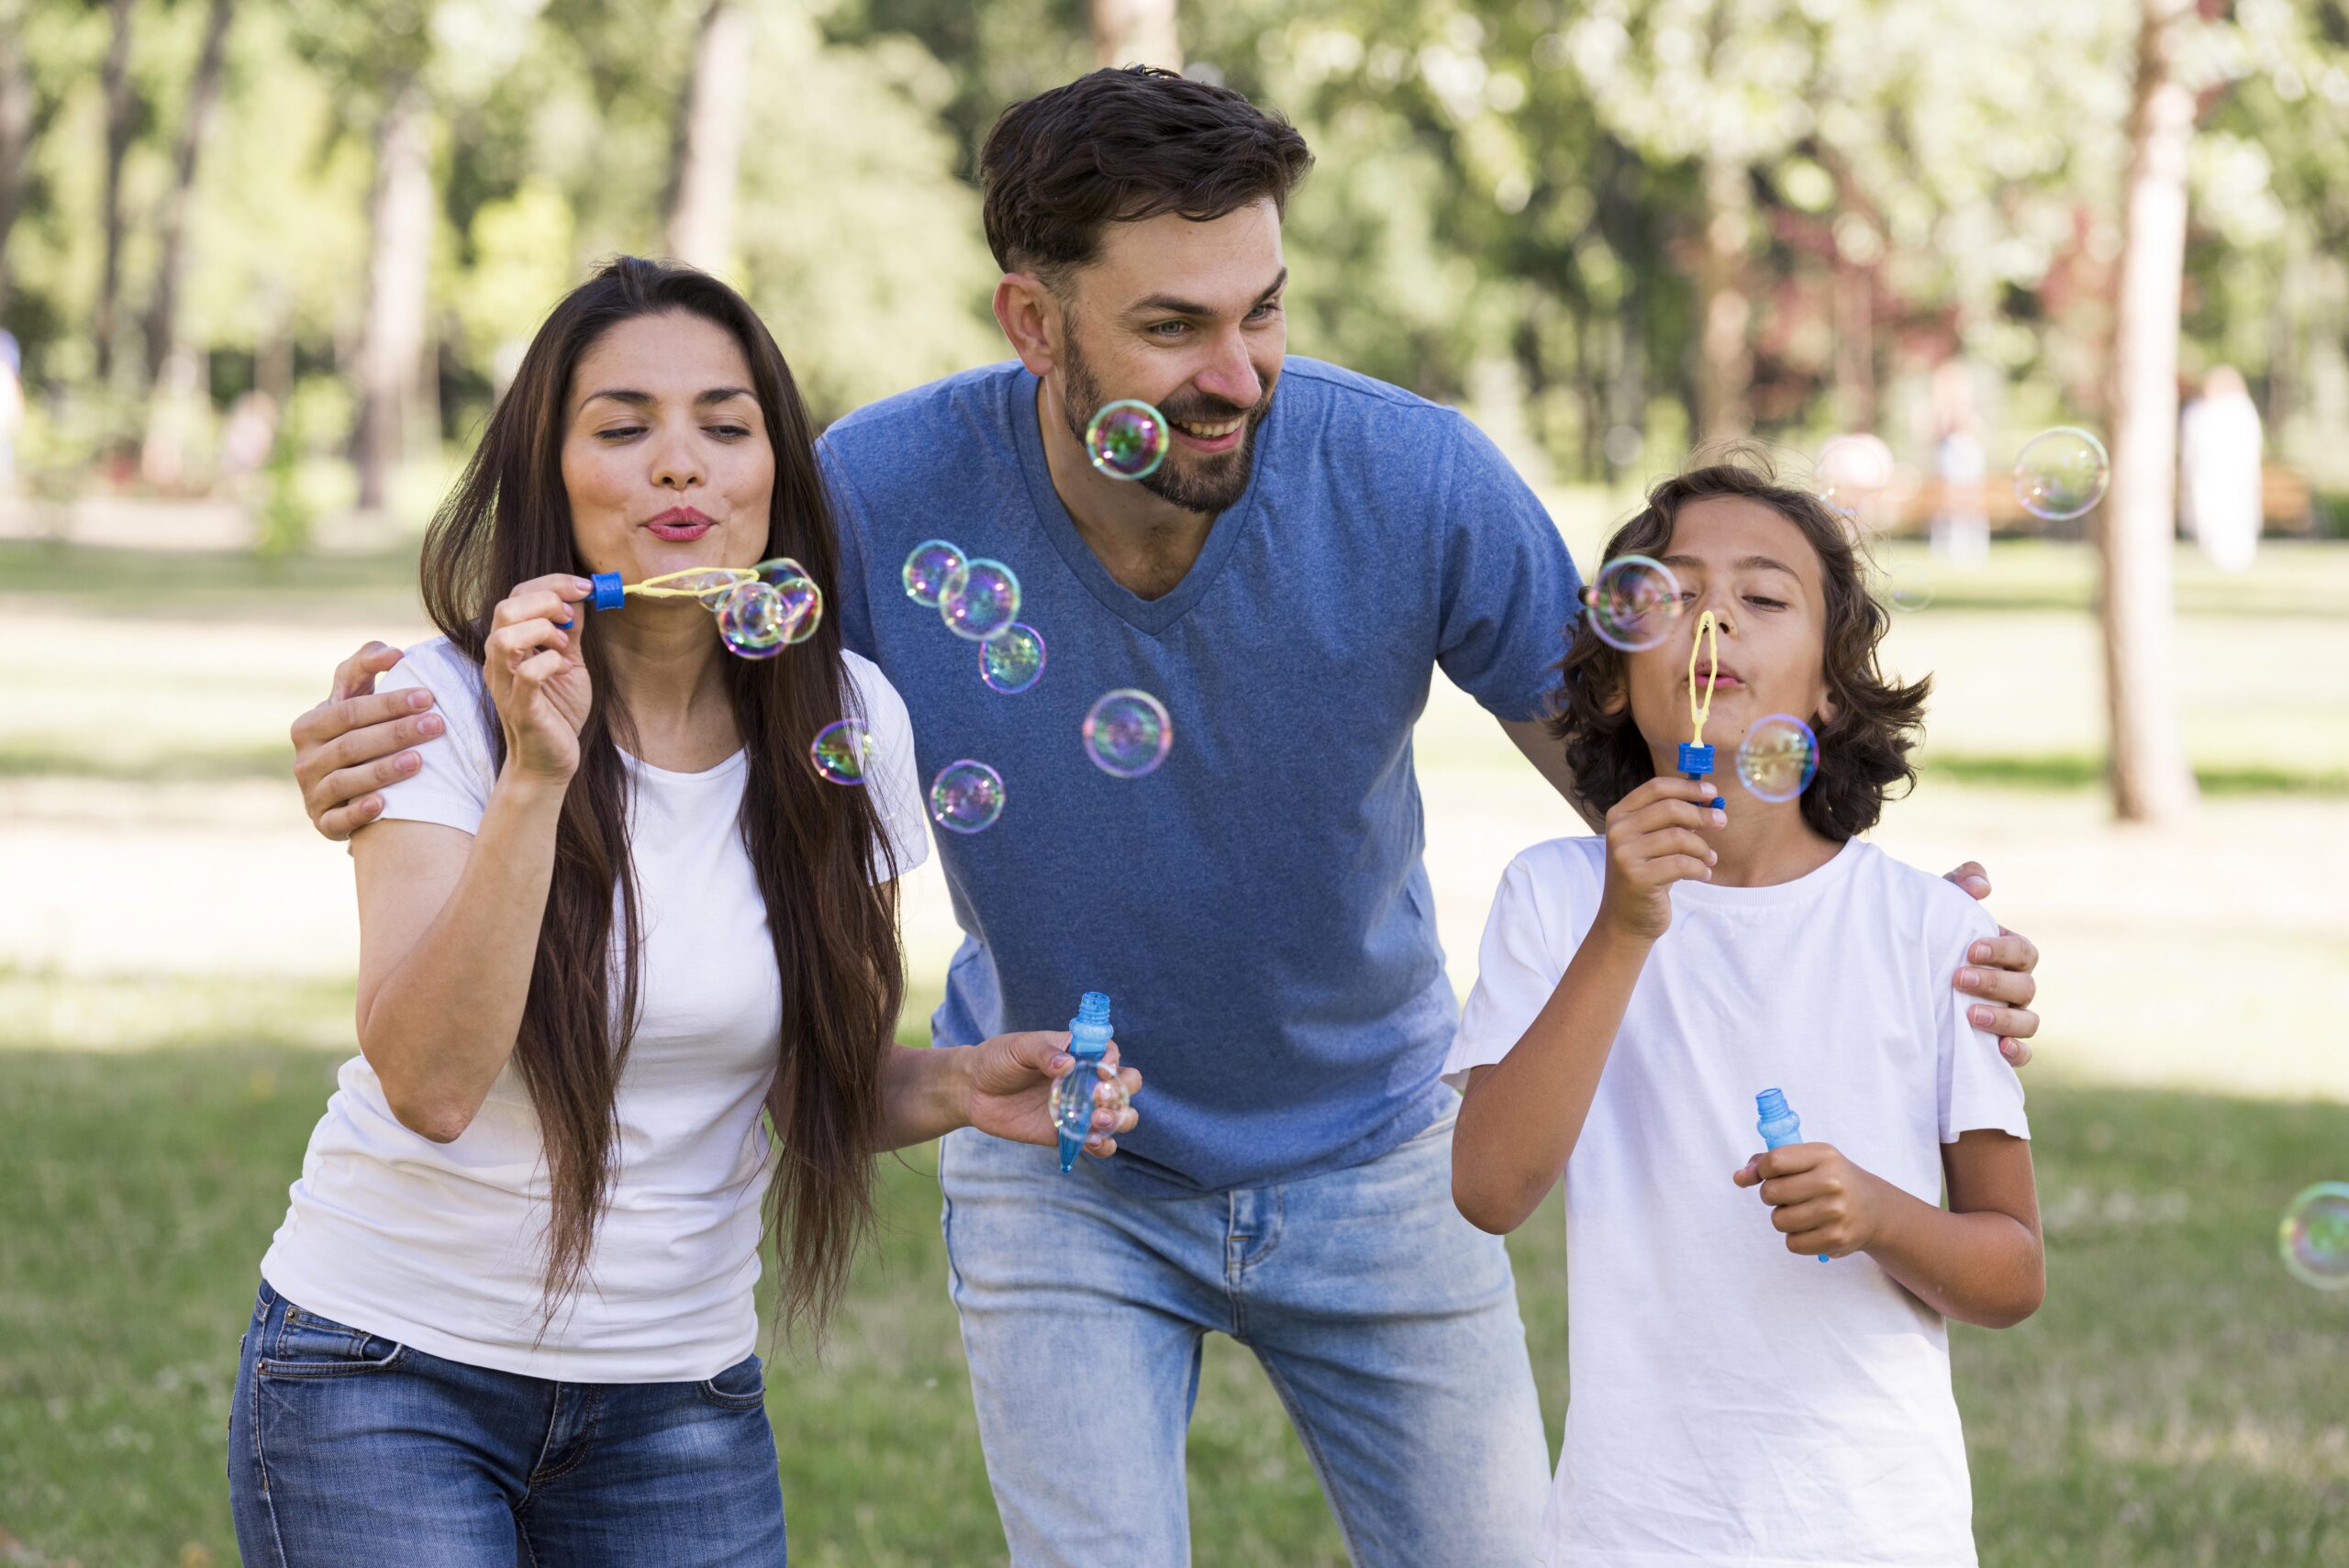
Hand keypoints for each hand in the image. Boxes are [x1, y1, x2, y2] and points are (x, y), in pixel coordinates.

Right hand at [292, 642, 447, 839]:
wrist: (345, 789)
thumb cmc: (359, 732)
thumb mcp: (356, 698)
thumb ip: (366, 667)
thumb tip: (393, 652)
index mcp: (312, 723)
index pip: (350, 708)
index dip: (387, 701)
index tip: (427, 695)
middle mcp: (306, 757)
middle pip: (352, 742)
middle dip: (396, 732)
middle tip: (437, 725)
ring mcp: (312, 791)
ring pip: (346, 780)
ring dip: (382, 770)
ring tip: (420, 761)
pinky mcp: (322, 822)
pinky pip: (337, 820)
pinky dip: (359, 812)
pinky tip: (384, 804)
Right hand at [484, 577, 594, 784]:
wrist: (551, 762)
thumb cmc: (558, 712)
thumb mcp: (569, 662)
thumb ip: (570, 631)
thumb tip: (581, 596)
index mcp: (509, 645)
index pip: (516, 596)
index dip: (551, 584)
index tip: (585, 587)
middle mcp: (499, 661)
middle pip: (505, 609)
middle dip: (546, 601)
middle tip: (571, 619)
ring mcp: (505, 684)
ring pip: (505, 637)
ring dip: (542, 630)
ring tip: (564, 644)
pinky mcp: (520, 708)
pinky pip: (527, 674)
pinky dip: (550, 662)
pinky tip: (564, 668)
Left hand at [962, 1030, 1141, 1158]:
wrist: (972, 1091)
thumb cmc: (998, 1060)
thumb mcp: (1018, 1048)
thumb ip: (1043, 1052)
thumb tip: (1068, 1063)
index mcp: (1078, 1053)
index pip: (1110, 1055)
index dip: (1113, 1063)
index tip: (1102, 1071)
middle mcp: (1086, 1081)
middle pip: (1126, 1086)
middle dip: (1122, 1094)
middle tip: (1099, 1098)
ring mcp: (1080, 1109)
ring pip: (1119, 1116)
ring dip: (1118, 1120)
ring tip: (1097, 1122)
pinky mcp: (1067, 1134)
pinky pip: (1096, 1143)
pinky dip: (1103, 1146)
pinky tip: (1094, 1143)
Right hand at [1595, 775, 1725, 941]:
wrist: (1625, 920)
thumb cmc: (1646, 876)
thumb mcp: (1653, 843)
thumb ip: (1672, 821)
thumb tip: (1709, 801)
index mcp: (1619, 815)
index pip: (1656, 788)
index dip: (1688, 787)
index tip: (1711, 793)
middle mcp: (1617, 831)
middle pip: (1670, 809)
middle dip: (1702, 815)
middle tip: (1721, 822)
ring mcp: (1624, 854)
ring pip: (1679, 837)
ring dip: (1703, 849)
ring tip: (1710, 859)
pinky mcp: (1637, 877)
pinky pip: (1682, 864)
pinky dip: (1700, 869)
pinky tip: (1704, 874)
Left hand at [1733, 1141, 1886, 1259]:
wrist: (1874, 1209)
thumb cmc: (1830, 1179)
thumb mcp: (1807, 1159)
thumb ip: (1767, 1162)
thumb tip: (1739, 1178)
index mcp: (1823, 1156)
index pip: (1773, 1162)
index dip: (1764, 1171)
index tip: (1772, 1174)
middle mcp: (1831, 1183)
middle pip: (1770, 1193)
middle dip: (1772, 1196)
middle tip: (1790, 1195)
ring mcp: (1836, 1212)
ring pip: (1778, 1220)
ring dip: (1784, 1218)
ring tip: (1803, 1211)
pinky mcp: (1836, 1239)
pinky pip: (1792, 1243)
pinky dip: (1796, 1238)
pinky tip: (1812, 1228)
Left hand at [1942, 862, 2039, 1066]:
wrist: (1905, 978)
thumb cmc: (1932, 935)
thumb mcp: (1942, 905)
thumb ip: (1961, 883)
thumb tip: (1981, 886)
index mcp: (2009, 955)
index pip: (2023, 952)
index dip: (2002, 951)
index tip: (1971, 950)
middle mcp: (2016, 987)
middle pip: (2026, 987)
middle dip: (1995, 983)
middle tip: (1958, 979)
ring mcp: (2012, 1018)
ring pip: (2029, 1022)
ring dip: (2004, 1020)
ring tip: (1971, 1016)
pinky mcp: (1998, 1046)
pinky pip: (2022, 1055)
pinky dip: (2016, 1054)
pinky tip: (1997, 1050)